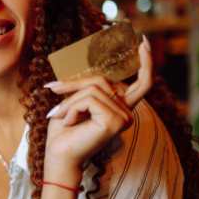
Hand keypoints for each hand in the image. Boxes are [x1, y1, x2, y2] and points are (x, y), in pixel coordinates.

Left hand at [43, 36, 153, 175]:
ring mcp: (124, 117)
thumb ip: (87, 87)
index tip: (143, 41)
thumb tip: (80, 64)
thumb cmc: (64, 132)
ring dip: (70, 100)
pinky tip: (67, 122)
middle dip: (74, 84)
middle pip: (103, 80)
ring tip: (60, 116)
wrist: (58, 156)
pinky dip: (72, 107)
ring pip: (93, 88)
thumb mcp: (74, 102)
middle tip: (53, 89)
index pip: (142, 83)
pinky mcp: (114, 121)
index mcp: (121, 109)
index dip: (146, 62)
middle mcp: (127, 113)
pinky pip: (89, 98)